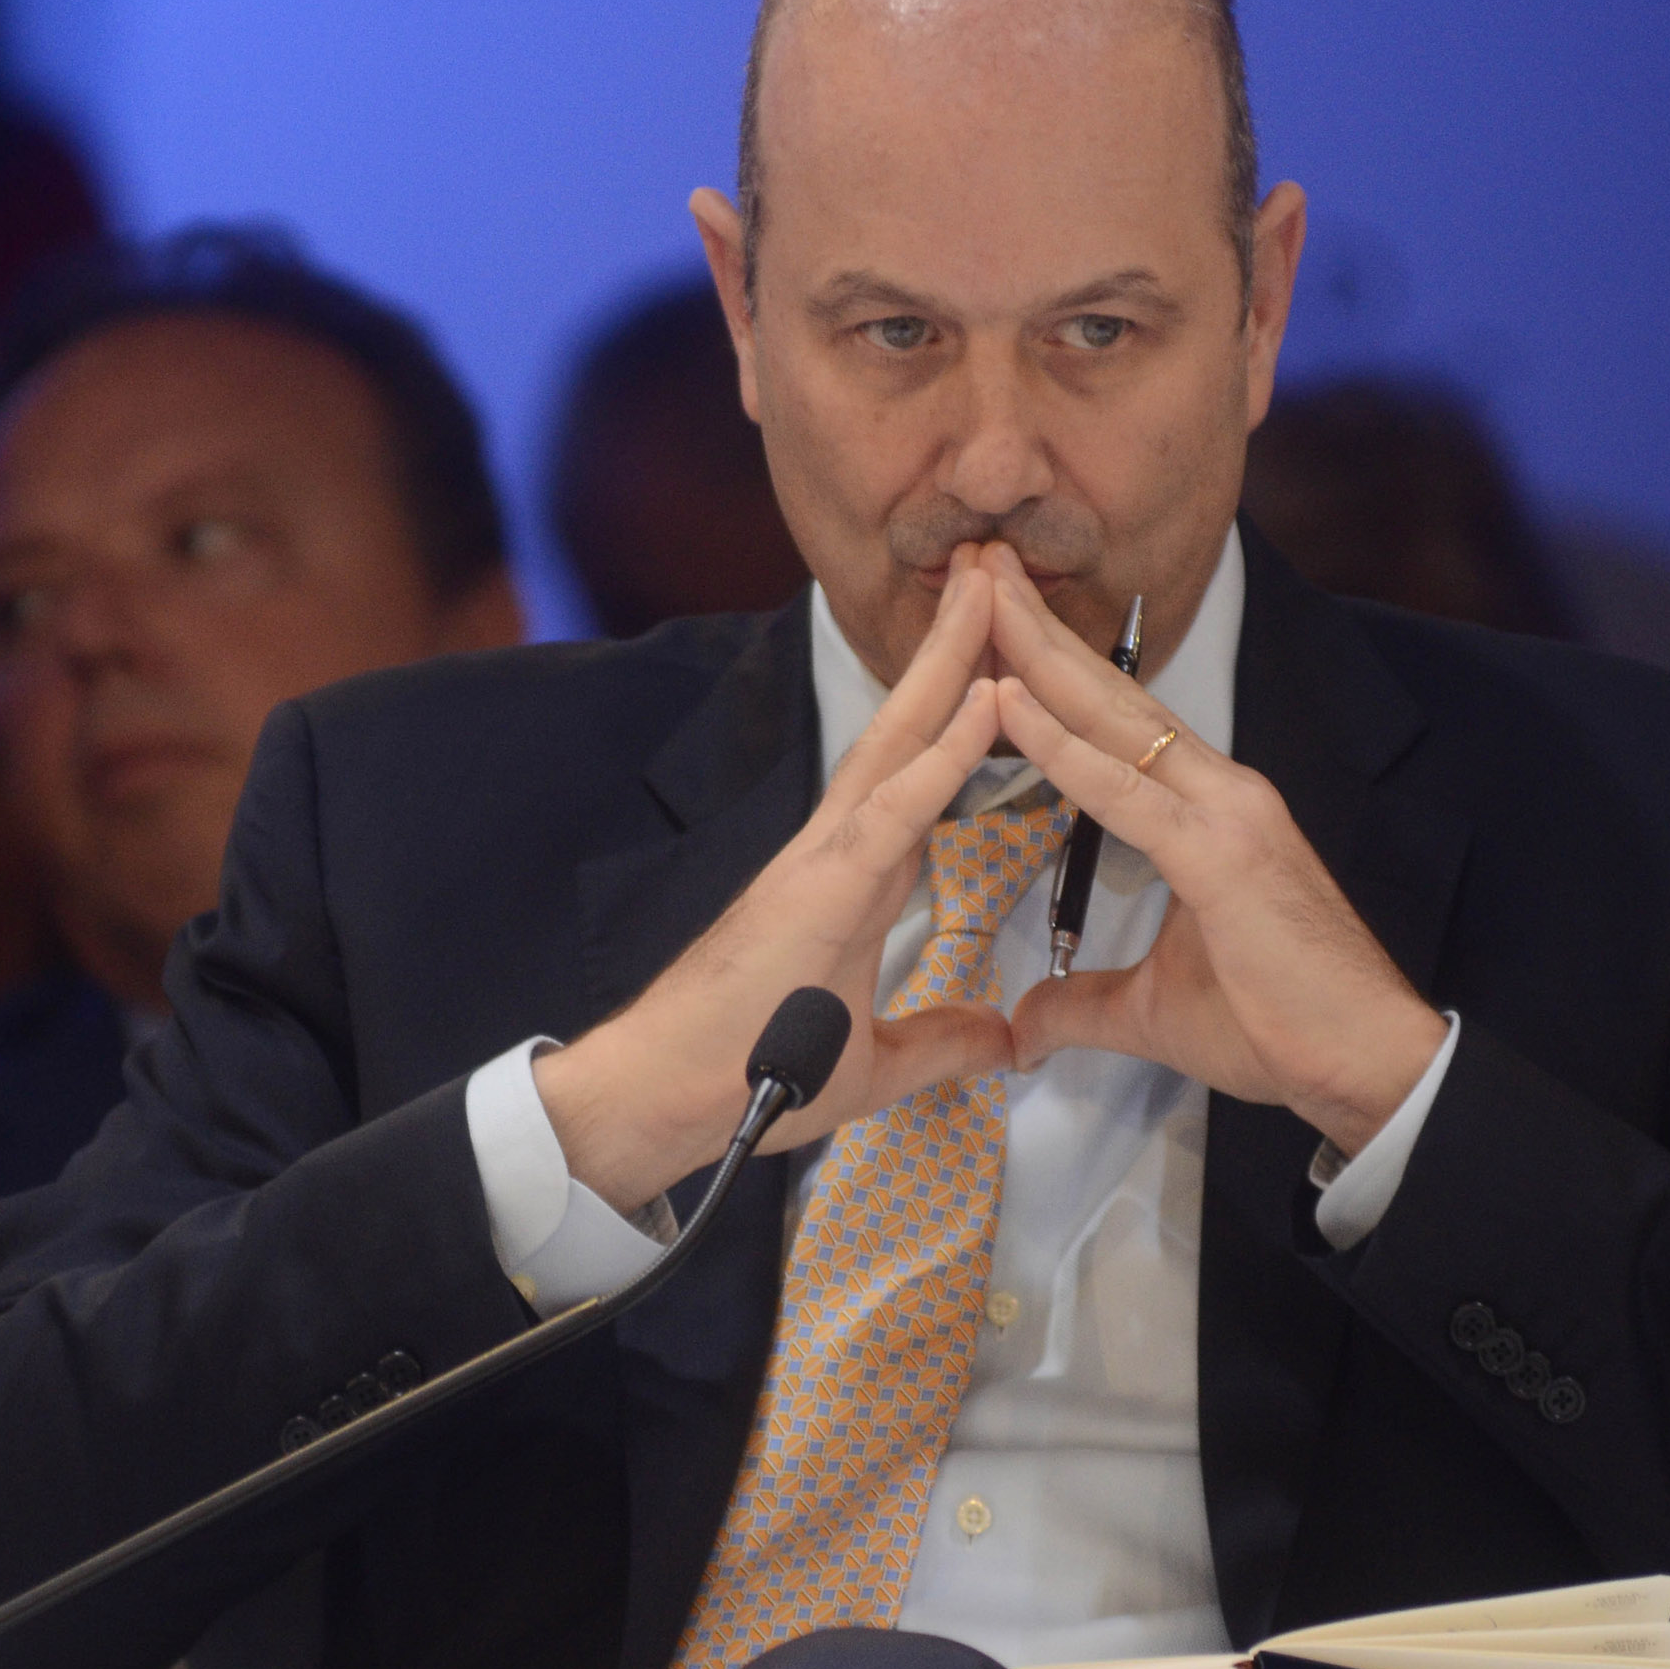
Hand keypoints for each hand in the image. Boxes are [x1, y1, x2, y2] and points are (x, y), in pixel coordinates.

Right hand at [533, 555, 1016, 1214]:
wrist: (663, 1101)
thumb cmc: (745, 1076)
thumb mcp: (874, 1064)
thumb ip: (938, 1042)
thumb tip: (999, 1040)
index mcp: (856, 879)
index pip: (922, 774)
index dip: (965, 711)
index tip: (1006, 652)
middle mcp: (839, 847)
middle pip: (910, 727)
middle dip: (955, 646)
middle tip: (996, 568)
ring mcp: (824, 858)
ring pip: (900, 740)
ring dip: (951, 663)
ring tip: (992, 589)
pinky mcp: (818, 886)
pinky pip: (895, 808)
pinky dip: (945, 753)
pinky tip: (989, 701)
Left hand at [980, 546, 1444, 1154]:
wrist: (1368, 1067)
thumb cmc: (1279, 1028)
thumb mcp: (1153, 1013)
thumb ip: (1083, 1005)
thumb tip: (1027, 1020)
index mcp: (1206, 811)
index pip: (1114, 724)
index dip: (1052, 671)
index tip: (993, 621)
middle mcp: (1219, 790)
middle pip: (1109, 695)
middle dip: (1037, 629)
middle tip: (975, 563)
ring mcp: (1228, 813)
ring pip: (1114, 719)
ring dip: (1038, 657)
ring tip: (978, 597)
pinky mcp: (1223, 854)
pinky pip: (1124, 792)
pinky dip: (1062, 747)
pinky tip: (1009, 704)